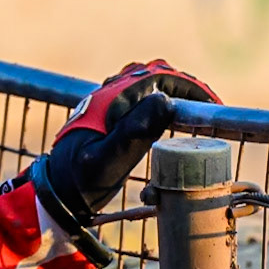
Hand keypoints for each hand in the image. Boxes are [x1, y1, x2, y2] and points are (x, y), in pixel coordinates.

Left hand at [30, 60, 219, 264]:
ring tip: (195, 112)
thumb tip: (165, 100)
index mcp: (111, 99)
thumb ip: (133, 131)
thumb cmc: (80, 181)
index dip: (191, 87)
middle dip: (185, 87)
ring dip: (172, 91)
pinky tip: (168, 120)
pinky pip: (137, 97)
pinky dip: (158, 101)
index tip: (213, 106)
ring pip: (146, 83)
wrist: (54, 192)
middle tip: (207, 111)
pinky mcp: (105, 116)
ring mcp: (105, 103)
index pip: (159, 77)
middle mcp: (107, 94)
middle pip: (154, 75)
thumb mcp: (108, 161)